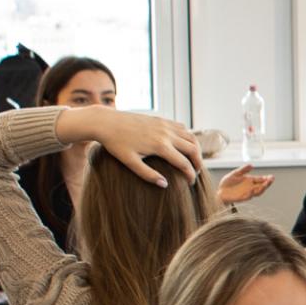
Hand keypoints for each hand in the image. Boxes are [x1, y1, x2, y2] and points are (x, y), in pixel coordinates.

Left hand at [66, 107, 200, 188]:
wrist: (106, 122)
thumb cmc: (116, 144)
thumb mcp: (130, 162)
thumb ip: (148, 175)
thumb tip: (165, 184)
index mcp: (160, 146)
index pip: (183, 163)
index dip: (190, 175)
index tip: (190, 184)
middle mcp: (166, 134)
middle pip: (193, 149)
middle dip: (198, 162)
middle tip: (196, 173)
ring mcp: (165, 124)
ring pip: (190, 136)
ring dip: (196, 149)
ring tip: (194, 160)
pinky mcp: (161, 119)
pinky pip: (182, 127)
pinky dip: (188, 136)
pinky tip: (184, 145)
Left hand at [215, 167, 274, 205]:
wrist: (220, 191)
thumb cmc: (228, 183)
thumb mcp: (235, 173)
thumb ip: (243, 170)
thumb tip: (252, 165)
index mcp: (250, 181)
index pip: (261, 180)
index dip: (267, 178)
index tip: (271, 177)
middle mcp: (251, 187)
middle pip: (262, 186)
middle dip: (267, 183)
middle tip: (271, 179)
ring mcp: (247, 193)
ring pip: (257, 192)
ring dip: (262, 189)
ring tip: (265, 184)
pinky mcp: (241, 198)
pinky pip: (248, 196)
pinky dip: (251, 193)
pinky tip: (252, 189)